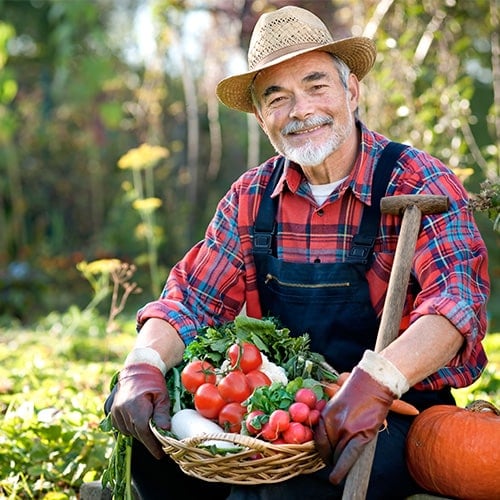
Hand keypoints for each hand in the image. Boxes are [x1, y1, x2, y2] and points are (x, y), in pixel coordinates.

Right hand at [110, 363, 170, 458]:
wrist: (138, 366)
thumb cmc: (153, 380)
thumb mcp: (162, 396)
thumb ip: (162, 413)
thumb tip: (164, 430)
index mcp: (135, 407)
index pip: (144, 433)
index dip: (152, 445)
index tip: (160, 454)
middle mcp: (122, 410)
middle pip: (136, 433)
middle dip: (148, 440)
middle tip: (159, 444)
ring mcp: (114, 410)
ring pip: (128, 430)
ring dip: (138, 432)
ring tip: (150, 428)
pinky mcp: (111, 409)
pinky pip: (120, 425)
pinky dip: (130, 427)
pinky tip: (138, 422)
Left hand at [314, 365, 395, 483]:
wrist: (372, 383)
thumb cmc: (356, 392)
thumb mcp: (337, 405)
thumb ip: (332, 422)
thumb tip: (331, 439)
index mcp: (325, 416)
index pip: (319, 441)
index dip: (323, 452)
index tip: (327, 457)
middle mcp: (332, 424)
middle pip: (328, 450)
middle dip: (331, 457)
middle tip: (336, 462)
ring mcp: (346, 430)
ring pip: (338, 455)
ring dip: (338, 464)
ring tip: (340, 469)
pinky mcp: (361, 434)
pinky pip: (349, 456)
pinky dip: (342, 468)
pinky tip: (336, 478)